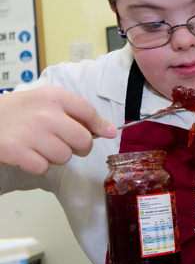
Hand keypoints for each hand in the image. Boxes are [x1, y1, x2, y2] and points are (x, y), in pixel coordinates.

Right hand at [0, 86, 116, 174]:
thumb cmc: (20, 110)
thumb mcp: (47, 100)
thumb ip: (77, 112)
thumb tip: (108, 129)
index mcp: (54, 96)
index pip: (89, 113)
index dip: (102, 126)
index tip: (108, 132)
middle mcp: (45, 113)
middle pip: (83, 140)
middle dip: (80, 147)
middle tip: (69, 143)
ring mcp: (31, 132)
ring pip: (65, 156)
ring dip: (56, 156)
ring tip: (42, 145)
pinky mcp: (16, 151)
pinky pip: (44, 167)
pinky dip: (39, 164)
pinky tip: (29, 152)